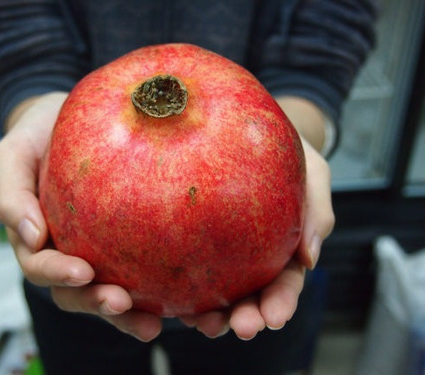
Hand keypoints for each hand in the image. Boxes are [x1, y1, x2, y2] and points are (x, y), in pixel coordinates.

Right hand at [0, 92, 161, 341]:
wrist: (68, 121)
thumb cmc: (38, 136)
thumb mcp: (14, 155)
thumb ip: (12, 193)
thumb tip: (31, 237)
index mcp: (38, 239)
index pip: (42, 266)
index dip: (59, 274)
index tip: (83, 272)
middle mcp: (69, 251)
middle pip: (79, 292)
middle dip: (98, 303)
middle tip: (121, 303)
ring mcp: (99, 251)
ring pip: (112, 292)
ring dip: (129, 314)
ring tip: (154, 323)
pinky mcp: (129, 243)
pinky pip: (143, 271)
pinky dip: (160, 293)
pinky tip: (185, 303)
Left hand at [180, 98, 334, 339]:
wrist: (252, 131)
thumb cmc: (290, 153)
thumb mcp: (314, 173)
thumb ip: (317, 211)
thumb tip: (310, 259)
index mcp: (284, 247)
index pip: (286, 282)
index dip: (282, 302)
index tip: (275, 317)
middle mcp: (253, 256)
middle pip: (252, 295)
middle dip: (249, 316)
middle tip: (243, 327)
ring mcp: (224, 253)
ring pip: (219, 291)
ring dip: (217, 315)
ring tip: (207, 325)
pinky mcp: (196, 243)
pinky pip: (189, 271)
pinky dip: (186, 293)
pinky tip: (177, 304)